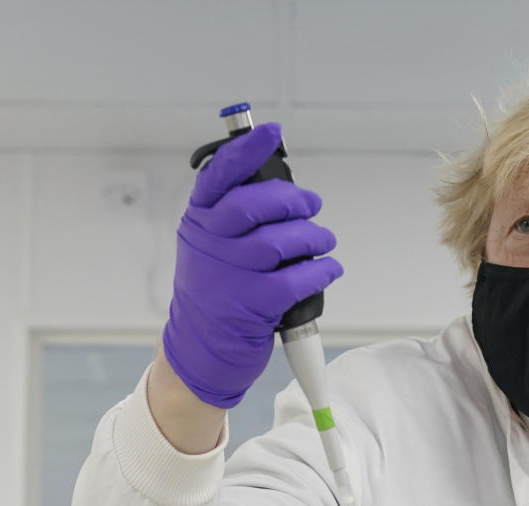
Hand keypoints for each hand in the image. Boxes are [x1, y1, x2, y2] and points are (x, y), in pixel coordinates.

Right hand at [162, 122, 342, 407]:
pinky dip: (321, 270)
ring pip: (281, 240)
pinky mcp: (252, 304)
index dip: (247, 150)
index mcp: (200, 221)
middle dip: (293, 200)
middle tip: (311, 206)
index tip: (271, 133)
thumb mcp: (209, 247)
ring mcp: (229, 274)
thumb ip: (233, 215)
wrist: (200, 349)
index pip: (219, 175)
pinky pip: (297, 277)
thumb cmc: (216, 291)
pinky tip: (328, 268)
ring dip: (313, 237)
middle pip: (255, 204)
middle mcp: (210, 243)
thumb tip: (282, 187)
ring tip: (324, 240)